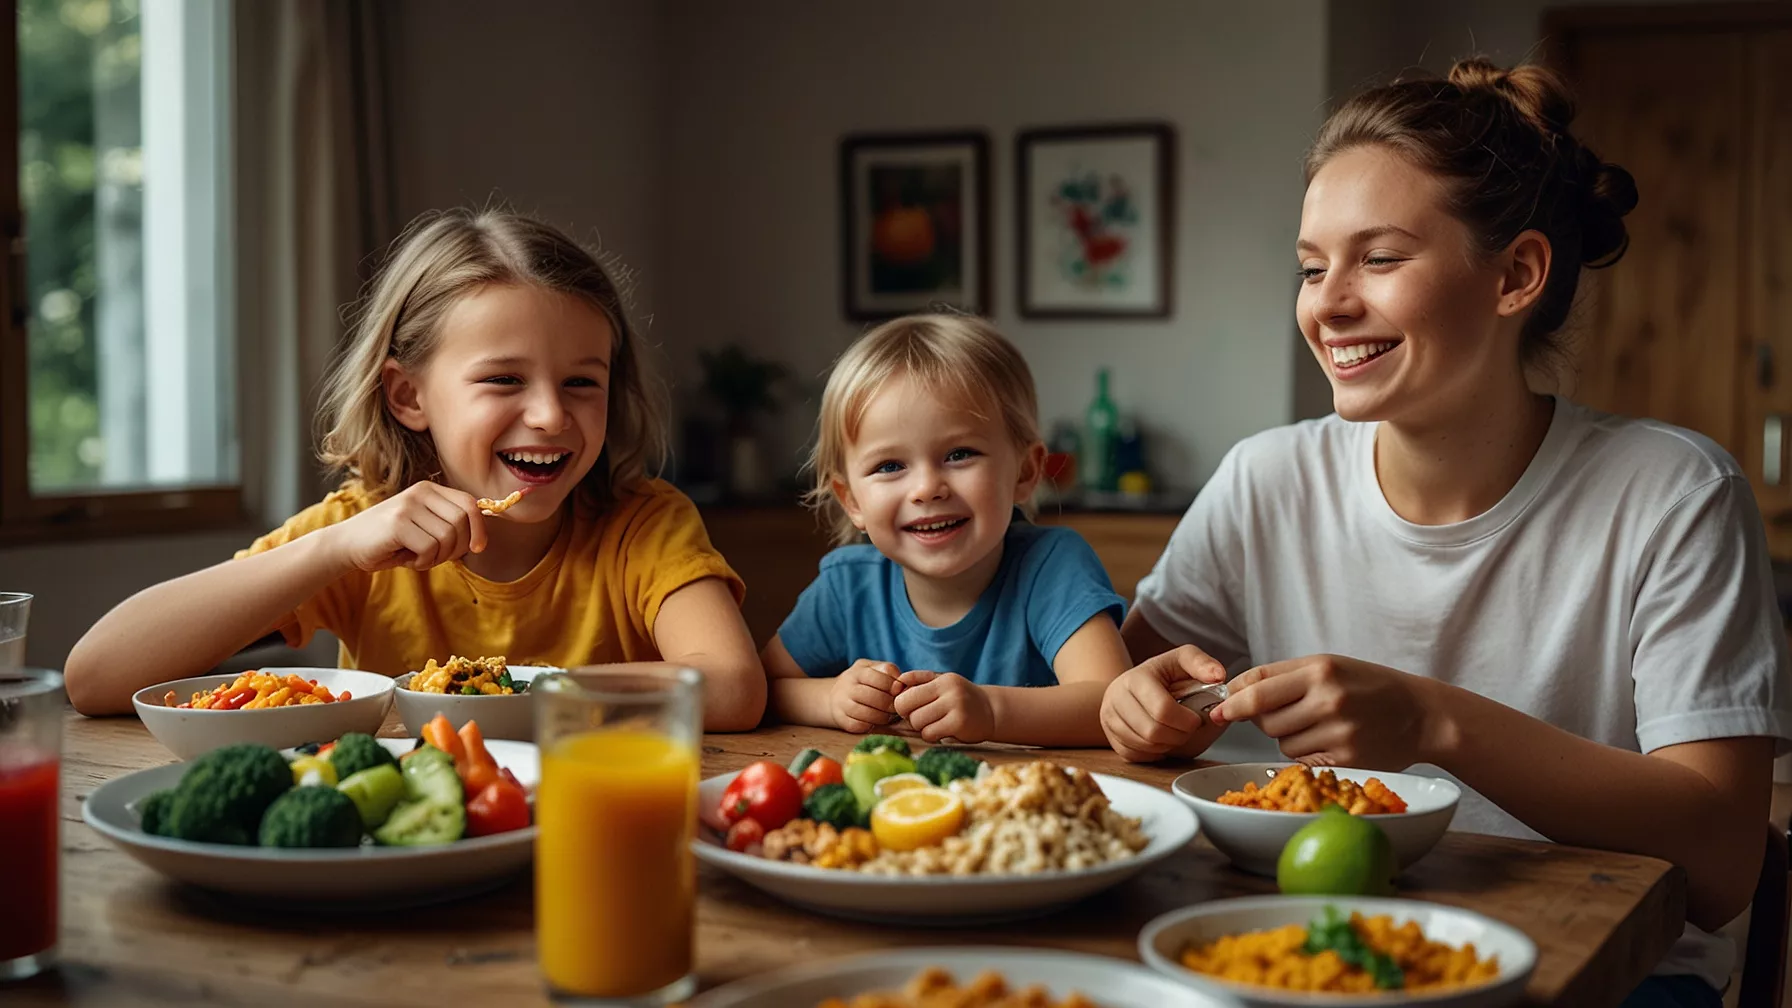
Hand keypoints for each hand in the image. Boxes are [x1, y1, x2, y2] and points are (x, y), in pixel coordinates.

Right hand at [323, 481, 487, 572]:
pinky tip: (407, 559)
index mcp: (429, 490)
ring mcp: (408, 506)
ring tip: (418, 557)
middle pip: (462, 521)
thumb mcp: (423, 527)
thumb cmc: (390, 541)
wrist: (346, 544)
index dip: (479, 527)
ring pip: (448, 536)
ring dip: (437, 557)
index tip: (477, 548)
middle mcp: (420, 492)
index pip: (469, 503)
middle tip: (436, 557)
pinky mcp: (398, 523)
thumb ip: (448, 525)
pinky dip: (423, 561)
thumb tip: (480, 539)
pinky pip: (430, 548)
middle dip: (457, 548)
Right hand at [829, 659, 903, 733]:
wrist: (835, 695)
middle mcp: (847, 686)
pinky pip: (858, 725)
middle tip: (896, 708)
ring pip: (867, 713)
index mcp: (858, 671)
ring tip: (887, 716)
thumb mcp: (873, 669)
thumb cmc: (863, 682)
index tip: (899, 693)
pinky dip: (870, 725)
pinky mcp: (840, 719)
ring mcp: (842, 703)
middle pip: (874, 697)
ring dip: (882, 717)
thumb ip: (889, 672)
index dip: (894, 687)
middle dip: (890, 704)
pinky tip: (874, 722)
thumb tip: (901, 685)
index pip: (880, 678)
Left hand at [892, 670, 993, 743]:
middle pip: (908, 710)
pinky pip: (930, 734)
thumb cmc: (960, 697)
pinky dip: (930, 736)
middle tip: (922, 718)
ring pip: (918, 723)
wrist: (991, 711)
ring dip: (921, 727)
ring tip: (933, 724)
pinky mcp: (959, 724)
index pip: (905, 694)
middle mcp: (949, 691)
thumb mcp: (941, 682)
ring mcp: (956, 707)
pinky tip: (941, 731)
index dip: (902, 705)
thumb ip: (918, 680)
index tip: (910, 709)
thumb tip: (895, 685)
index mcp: (942, 680)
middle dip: (910, 717)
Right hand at [1100, 644, 1226, 761]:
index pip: (1162, 709)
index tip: (1196, 719)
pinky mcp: (1109, 735)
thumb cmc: (1164, 675)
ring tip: (1175, 732)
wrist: (1137, 685)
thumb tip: (1218, 675)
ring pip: (1144, 745)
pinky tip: (1161, 739)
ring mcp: (1109, 717)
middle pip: (1152, 731)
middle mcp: (1116, 697)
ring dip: (1167, 744)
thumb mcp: (1183, 660)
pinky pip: (1134, 755)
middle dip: (1179, 735)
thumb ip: (1202, 664)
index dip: (1186, 721)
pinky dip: (1153, 752)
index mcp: (1136, 678)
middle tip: (1187, 728)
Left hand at [1211, 654, 1429, 769]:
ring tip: (1317, 724)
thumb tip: (1233, 694)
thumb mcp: (1329, 666)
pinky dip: (1306, 753)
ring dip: (1288, 737)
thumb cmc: (1369, 686)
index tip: (1218, 708)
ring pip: (1281, 743)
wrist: (1422, 714)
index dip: (1231, 700)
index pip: (1257, 687)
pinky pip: (1302, 760)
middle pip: (1263, 719)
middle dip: (1263, 719)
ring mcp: (1338, 731)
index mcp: (1319, 669)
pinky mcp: (1347, 758)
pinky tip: (1329, 740)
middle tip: (1288, 712)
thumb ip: (1282, 677)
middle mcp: (1328, 699)